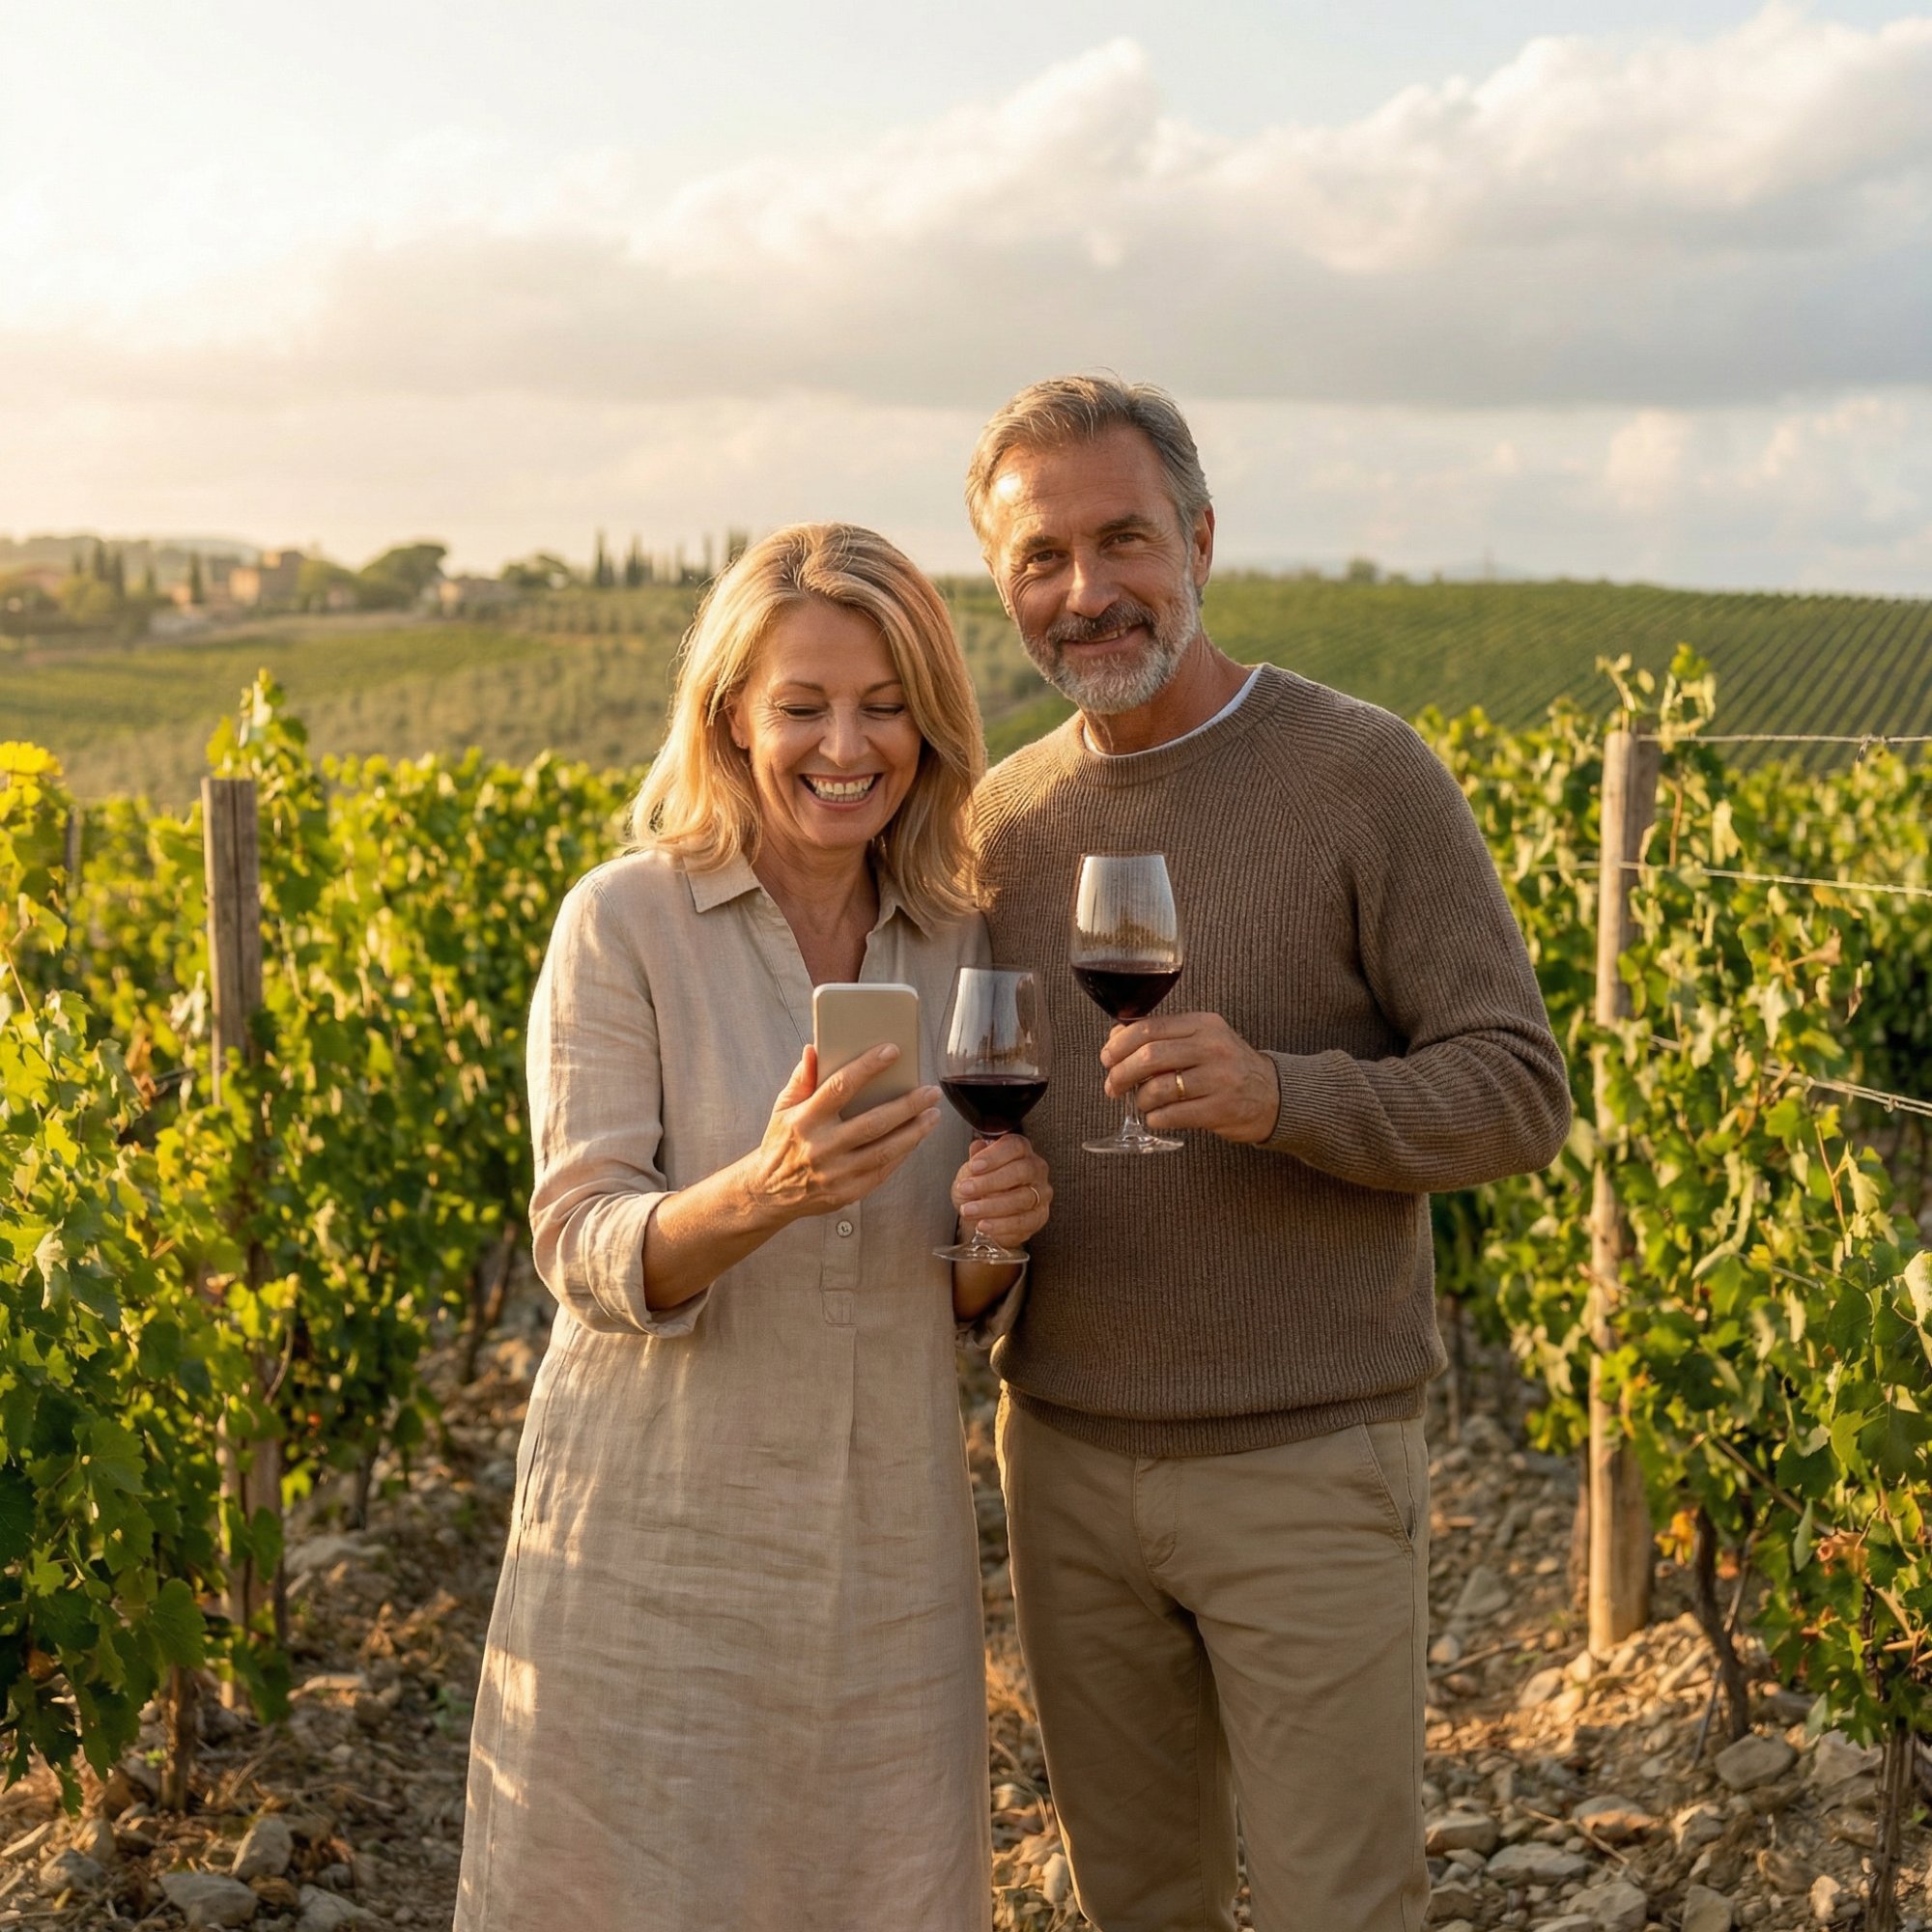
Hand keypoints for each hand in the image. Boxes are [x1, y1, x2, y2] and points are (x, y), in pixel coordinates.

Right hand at [744, 1044, 940, 1225]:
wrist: (769, 1192)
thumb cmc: (782, 1142)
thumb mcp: (783, 1107)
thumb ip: (802, 1078)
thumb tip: (815, 1049)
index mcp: (804, 1119)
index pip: (840, 1087)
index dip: (868, 1067)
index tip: (893, 1051)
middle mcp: (821, 1147)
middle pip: (873, 1122)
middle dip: (907, 1105)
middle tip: (931, 1091)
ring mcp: (835, 1173)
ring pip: (885, 1150)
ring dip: (914, 1131)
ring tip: (933, 1114)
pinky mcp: (847, 1193)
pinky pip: (883, 1171)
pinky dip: (903, 1153)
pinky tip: (916, 1138)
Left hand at [951, 1135, 1051, 1248]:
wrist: (983, 1213)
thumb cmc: (981, 1187)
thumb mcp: (972, 1170)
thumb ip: (975, 1158)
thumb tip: (977, 1147)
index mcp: (1021, 1151)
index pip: (1015, 1146)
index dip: (994, 1156)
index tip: (974, 1166)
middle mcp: (1035, 1170)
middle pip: (1021, 1171)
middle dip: (990, 1182)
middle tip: (966, 1189)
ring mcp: (1040, 1194)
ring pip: (1022, 1198)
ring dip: (992, 1206)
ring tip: (970, 1210)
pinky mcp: (1038, 1217)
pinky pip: (1023, 1222)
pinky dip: (1001, 1225)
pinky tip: (984, 1225)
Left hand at [1102, 1011, 1279, 1144]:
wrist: (1273, 1095)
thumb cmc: (1227, 1067)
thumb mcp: (1202, 1040)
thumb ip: (1163, 1036)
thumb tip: (1115, 1039)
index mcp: (1203, 1024)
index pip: (1150, 1028)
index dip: (1120, 1045)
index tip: (1107, 1058)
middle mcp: (1212, 1047)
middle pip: (1149, 1056)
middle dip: (1121, 1073)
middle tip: (1112, 1086)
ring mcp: (1219, 1079)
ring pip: (1158, 1088)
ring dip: (1140, 1099)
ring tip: (1142, 1103)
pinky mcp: (1220, 1109)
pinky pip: (1172, 1115)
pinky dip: (1155, 1118)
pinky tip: (1157, 1117)